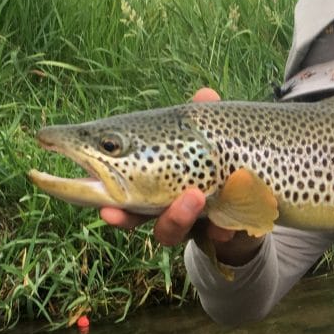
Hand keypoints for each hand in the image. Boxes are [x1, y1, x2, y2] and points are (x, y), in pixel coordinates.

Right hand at [100, 87, 260, 263]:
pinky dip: (218, 229)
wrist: (255, 201)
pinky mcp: (214, 236)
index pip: (110, 185)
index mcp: (144, 179)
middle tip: (110, 212)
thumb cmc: (216, 160)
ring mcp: (186, 224)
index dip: (84, 188)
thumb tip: (205, 94)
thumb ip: (204, 119)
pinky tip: (224, 223)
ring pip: (169, 232)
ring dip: (176, 216)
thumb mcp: (209, 137)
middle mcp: (159, 205)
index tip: (78, 187)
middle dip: (122, 217)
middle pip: (132, 217)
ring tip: (195, 197)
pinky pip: (212, 238)